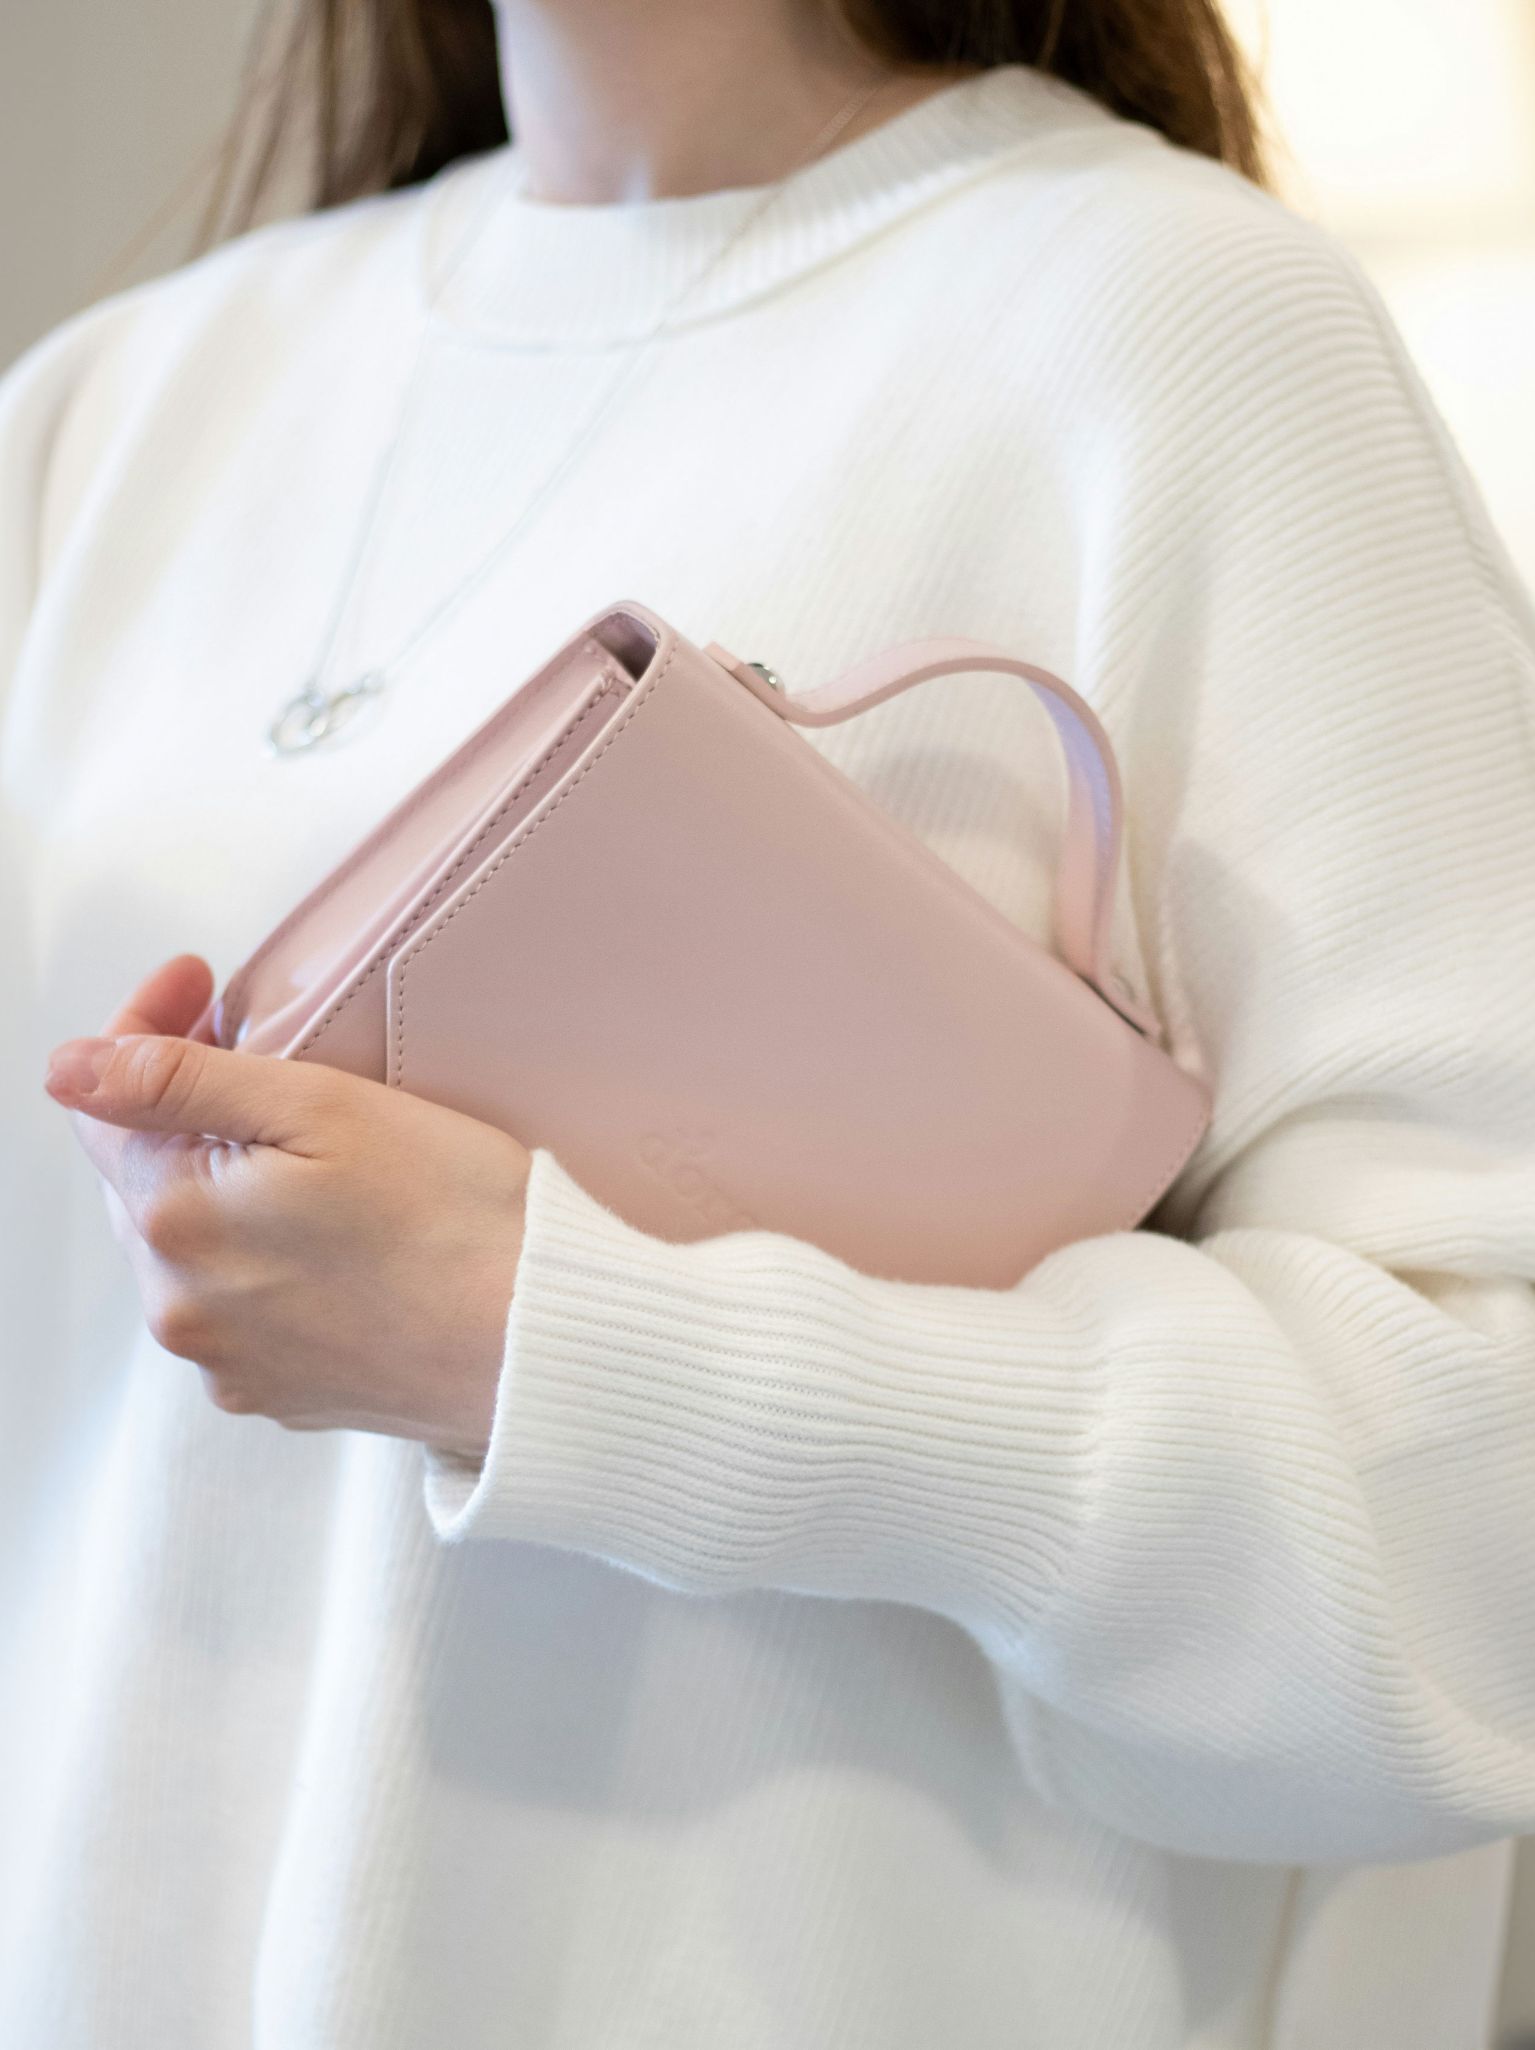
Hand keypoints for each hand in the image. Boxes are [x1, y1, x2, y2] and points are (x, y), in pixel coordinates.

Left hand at [43, 955, 531, 1459]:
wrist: (541, 1339)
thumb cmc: (457, 1218)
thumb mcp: (320, 1107)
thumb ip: (180, 1082)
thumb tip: (71, 1068)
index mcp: (177, 1223)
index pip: (104, 1109)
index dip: (143, 1029)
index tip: (200, 985)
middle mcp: (182, 1309)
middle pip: (145, 1180)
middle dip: (187, 1113)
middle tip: (266, 1054)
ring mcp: (229, 1362)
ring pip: (192, 1247)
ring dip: (227, 1190)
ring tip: (316, 1156)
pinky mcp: (280, 1394)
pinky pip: (241, 1308)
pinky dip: (267, 1260)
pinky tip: (337, 1235)